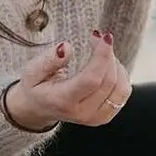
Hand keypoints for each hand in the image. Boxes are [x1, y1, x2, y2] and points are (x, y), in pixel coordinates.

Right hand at [4, 30, 131, 129]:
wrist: (36, 110)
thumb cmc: (35, 88)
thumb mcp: (31, 71)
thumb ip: (48, 59)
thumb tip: (67, 47)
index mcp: (63, 101)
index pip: (91, 79)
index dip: (102, 56)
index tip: (104, 37)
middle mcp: (82, 113)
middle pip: (109, 82)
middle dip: (108, 54)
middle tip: (98, 38)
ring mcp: (95, 117)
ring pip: (121, 89)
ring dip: (117, 65)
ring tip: (103, 52)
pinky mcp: (104, 116)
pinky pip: (123, 95)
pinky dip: (121, 76)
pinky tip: (108, 66)